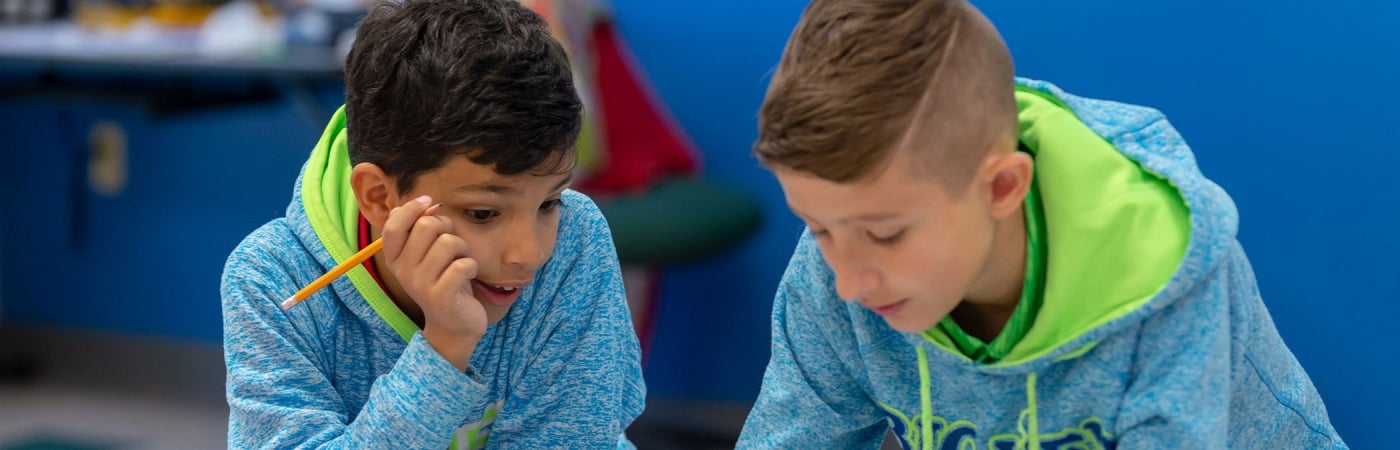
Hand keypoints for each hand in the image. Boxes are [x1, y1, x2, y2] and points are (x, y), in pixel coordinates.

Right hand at [380, 195, 485, 370]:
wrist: (454, 325)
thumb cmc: (443, 282)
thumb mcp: (426, 256)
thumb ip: (417, 230)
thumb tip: (409, 206)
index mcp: (395, 260)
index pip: (393, 226)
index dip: (411, 209)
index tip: (429, 202)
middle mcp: (404, 272)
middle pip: (427, 226)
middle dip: (448, 228)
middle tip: (453, 246)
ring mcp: (421, 285)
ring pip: (449, 243)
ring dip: (463, 249)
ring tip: (461, 263)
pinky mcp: (441, 296)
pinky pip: (463, 264)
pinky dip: (472, 266)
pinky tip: (468, 276)